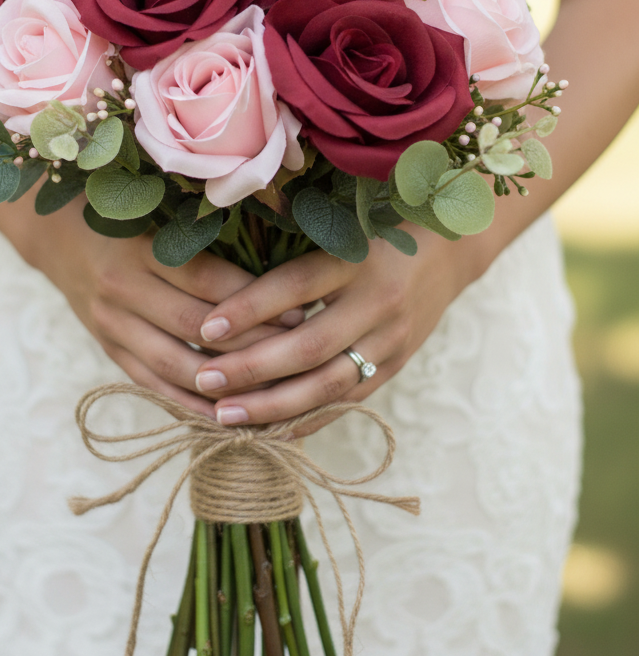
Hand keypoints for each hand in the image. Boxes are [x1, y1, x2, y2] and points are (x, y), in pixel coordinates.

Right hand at [0, 196, 302, 417]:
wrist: (56, 235)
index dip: (255, 299)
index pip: (207, 280)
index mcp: (142, 247)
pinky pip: (154, 386)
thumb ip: (208, 231)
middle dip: (251, 346)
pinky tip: (229, 417)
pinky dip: (191, 405)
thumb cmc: (126, 216)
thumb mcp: (160, 213)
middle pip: (196, 327)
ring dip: (225, 385)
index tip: (301, 311)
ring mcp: (111, 325)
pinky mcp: (109, 350)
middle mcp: (122, 288)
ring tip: (273, 395)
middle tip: (299, 357)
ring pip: (175, 366)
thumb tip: (279, 244)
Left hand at [192, 229, 484, 431]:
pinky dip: (305, 419)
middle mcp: (378, 301)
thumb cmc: (375, 228)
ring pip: (328, 384)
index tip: (205, 328)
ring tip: (223, 414)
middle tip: (204, 379)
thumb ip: (291, 245)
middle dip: (252, 368)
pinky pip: (346, 401)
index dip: (250, 307)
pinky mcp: (395, 366)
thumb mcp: (341, 224)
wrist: (450, 250)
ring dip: (273, 405)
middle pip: (310, 345)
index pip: (297, 285)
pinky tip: (265, 430)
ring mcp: (391, 340)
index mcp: (357, 256)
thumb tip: (219, 272)